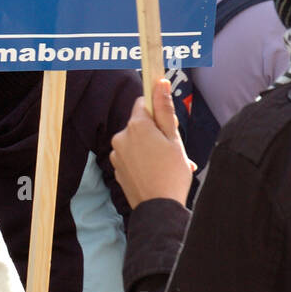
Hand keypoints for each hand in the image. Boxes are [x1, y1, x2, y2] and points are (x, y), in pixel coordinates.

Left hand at [110, 78, 193, 208]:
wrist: (159, 209)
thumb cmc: (171, 173)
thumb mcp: (173, 138)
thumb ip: (165, 109)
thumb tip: (160, 83)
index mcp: (136, 126)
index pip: (143, 103)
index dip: (158, 111)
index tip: (168, 123)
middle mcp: (121, 137)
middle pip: (140, 124)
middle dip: (156, 132)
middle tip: (173, 149)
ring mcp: (117, 154)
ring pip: (137, 142)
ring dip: (151, 148)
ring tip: (169, 164)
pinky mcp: (117, 168)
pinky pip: (132, 157)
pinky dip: (144, 161)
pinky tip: (158, 173)